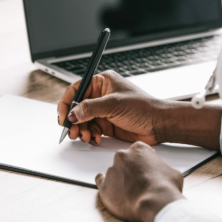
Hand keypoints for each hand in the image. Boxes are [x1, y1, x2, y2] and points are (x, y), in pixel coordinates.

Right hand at [57, 70, 221, 149]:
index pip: (76, 90)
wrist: (159, 124)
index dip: (66, 103)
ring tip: (86, 137)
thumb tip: (72, 113)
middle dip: (73, 121)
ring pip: (82, 121)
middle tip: (72, 131)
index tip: (62, 115)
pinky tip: (96, 139)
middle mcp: (100, 95)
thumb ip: (90, 108)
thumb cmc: (143, 107)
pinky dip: (90, 136)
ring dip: (81, 130)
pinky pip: (91, 130)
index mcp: (102, 82)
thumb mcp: (114, 104)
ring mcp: (103, 111)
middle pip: (76, 107)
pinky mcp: (106, 124)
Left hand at [95, 142, 183, 221]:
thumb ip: (161, 168)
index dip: (143, 162)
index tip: (146, 170)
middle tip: (139, 182)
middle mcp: (122, 156)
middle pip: (124, 161)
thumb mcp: (172, 172)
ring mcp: (111, 170)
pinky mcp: (104, 185)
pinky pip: (100, 181)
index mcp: (138, 149)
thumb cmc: (164, 188)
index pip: (138, 152)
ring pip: (114, 172)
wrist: (154, 203)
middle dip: (130, 170)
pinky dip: (107, 185)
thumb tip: (162, 173)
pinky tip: (114, 190)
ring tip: (131, 192)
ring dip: (120, 180)